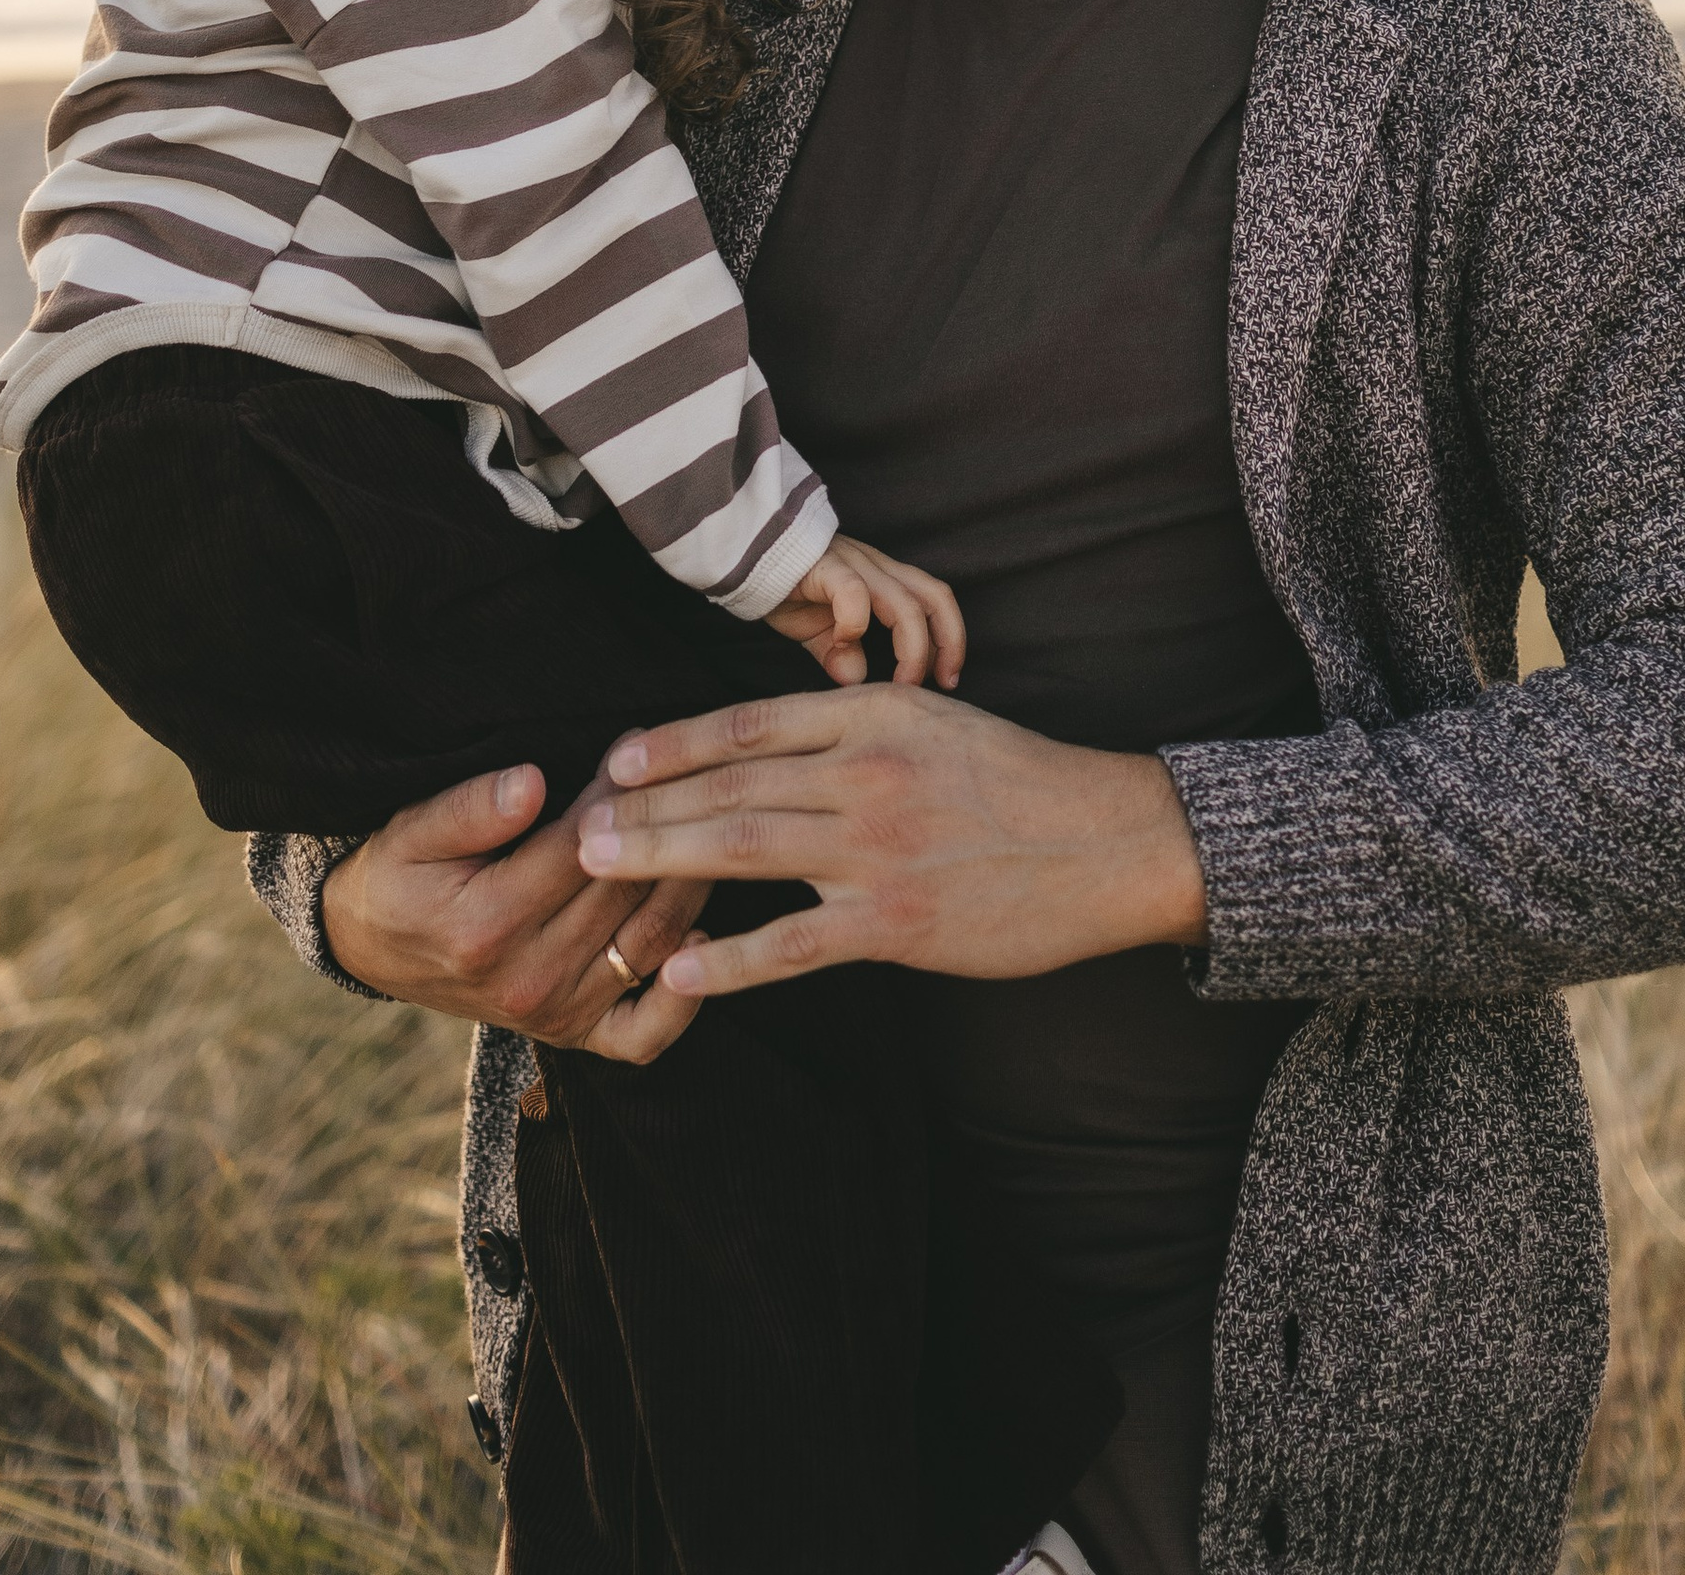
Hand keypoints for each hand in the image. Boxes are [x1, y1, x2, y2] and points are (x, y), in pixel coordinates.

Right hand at [320, 757, 710, 1064]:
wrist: (374, 949)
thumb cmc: (398, 878)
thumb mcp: (410, 832)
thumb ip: (469, 808)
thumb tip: (530, 782)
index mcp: (487, 925)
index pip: (580, 848)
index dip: (615, 795)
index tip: (638, 746)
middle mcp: (527, 980)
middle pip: (623, 894)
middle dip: (664, 828)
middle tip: (690, 774)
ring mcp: (555, 1015)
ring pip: (647, 945)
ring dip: (690, 886)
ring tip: (711, 828)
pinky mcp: (572, 1035)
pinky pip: (643, 1036)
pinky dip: (683, 1002)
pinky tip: (704, 940)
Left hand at [572, 685, 1208, 997]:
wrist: (1105, 842)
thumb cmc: (1016, 779)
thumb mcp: (933, 719)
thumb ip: (854, 724)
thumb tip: (771, 735)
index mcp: (872, 715)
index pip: (747, 721)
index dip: (672, 740)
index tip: (615, 755)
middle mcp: (865, 772)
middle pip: (730, 780)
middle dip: (645, 801)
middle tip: (579, 819)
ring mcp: (878, 850)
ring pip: (745, 847)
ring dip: (662, 859)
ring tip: (600, 869)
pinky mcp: (895, 924)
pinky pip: (794, 943)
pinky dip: (730, 958)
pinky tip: (680, 969)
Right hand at [762, 533, 966, 688]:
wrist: (744, 551)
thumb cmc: (785, 587)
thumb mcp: (819, 630)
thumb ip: (840, 654)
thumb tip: (857, 682)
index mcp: (882, 578)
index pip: (934, 600)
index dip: (949, 639)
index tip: (946, 679)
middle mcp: (877, 567)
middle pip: (934, 596)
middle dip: (948, 642)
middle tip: (942, 683)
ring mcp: (854, 564)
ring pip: (905, 603)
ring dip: (911, 648)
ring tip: (901, 682)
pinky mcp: (826, 566)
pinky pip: (854, 594)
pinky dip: (857, 624)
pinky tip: (843, 644)